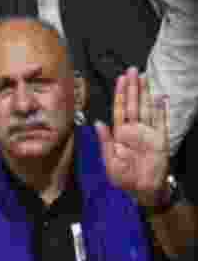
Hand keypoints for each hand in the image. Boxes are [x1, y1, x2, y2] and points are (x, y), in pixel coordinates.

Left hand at [96, 68, 169, 209]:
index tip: (120, 79)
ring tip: (144, 78)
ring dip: (145, 93)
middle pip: (134, 104)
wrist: (142, 190)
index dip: (120, 94)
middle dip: (132, 87)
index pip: (120, 109)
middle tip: (132, 70)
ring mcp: (148, 133)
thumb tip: (97, 122)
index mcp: (120, 134)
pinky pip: (161, 122)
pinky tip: (160, 98)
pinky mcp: (160, 139)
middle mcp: (134, 130)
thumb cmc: (124, 177)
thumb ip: (104, 141)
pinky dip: (161, 110)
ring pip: (146, 108)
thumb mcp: (109, 161)